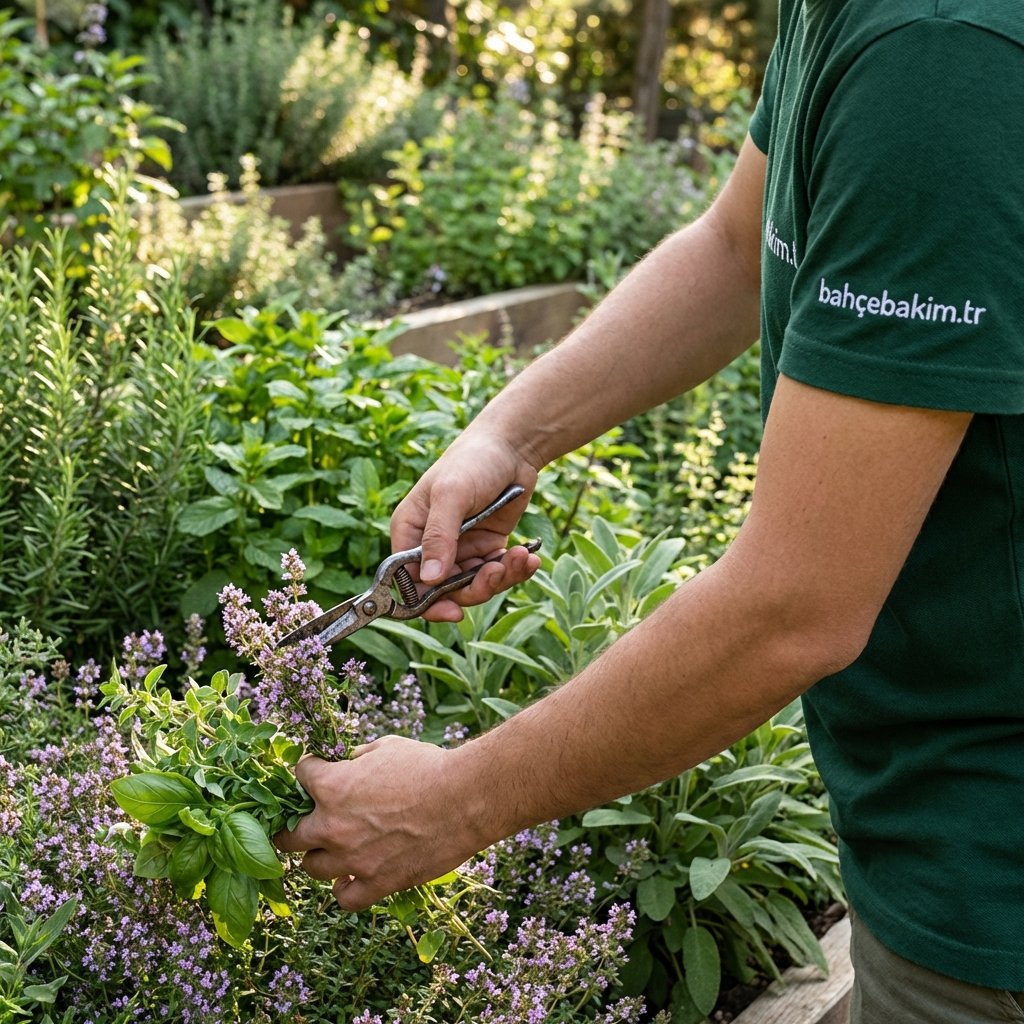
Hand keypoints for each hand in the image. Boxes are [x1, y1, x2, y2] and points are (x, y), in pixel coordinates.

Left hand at [274, 737, 487, 910]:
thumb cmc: (428, 766)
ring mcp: (353, 859)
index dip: (310, 769)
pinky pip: (344, 898)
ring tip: (331, 848)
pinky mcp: (377, 883)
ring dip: (318, 855)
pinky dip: (344, 889)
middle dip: (294, 823)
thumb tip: (347, 763)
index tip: (319, 770)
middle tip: (305, 819)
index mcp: (331, 787)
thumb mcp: (387, 747)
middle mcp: (332, 826)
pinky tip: (350, 878)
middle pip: (288, 835)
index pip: (299, 775)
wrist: (465, 798)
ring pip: (311, 868)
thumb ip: (358, 758)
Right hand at [391, 433, 542, 620]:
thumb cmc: (473, 461)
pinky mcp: (488, 548)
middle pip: (445, 591)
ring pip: (475, 586)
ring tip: (521, 558)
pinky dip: (515, 570)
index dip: (427, 602)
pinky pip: (497, 573)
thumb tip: (429, 579)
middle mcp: (432, 546)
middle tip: (498, 572)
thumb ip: (439, 536)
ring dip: (500, 578)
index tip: (453, 612)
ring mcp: (462, 549)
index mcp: (409, 532)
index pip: (408, 581)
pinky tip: (529, 557)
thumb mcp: (452, 495)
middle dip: (475, 587)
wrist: (513, 446)